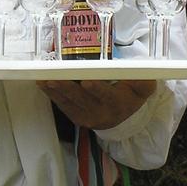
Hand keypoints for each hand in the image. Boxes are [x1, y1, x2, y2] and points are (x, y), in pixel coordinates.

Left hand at [38, 78, 155, 129]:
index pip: (107, 96)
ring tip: (44, 79)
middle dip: (68, 88)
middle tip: (56, 78)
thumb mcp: (144, 88)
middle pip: (83, 99)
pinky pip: (62, 105)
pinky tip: (43, 83)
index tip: (87, 81)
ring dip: (56, 90)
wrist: (123, 116)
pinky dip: (51, 94)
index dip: (97, 89)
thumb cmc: (131, 95)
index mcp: (119, 104)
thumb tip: (139, 68)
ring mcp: (86, 116)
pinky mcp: (76, 116)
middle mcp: (101, 113)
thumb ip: (142, 79)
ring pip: (69, 102)